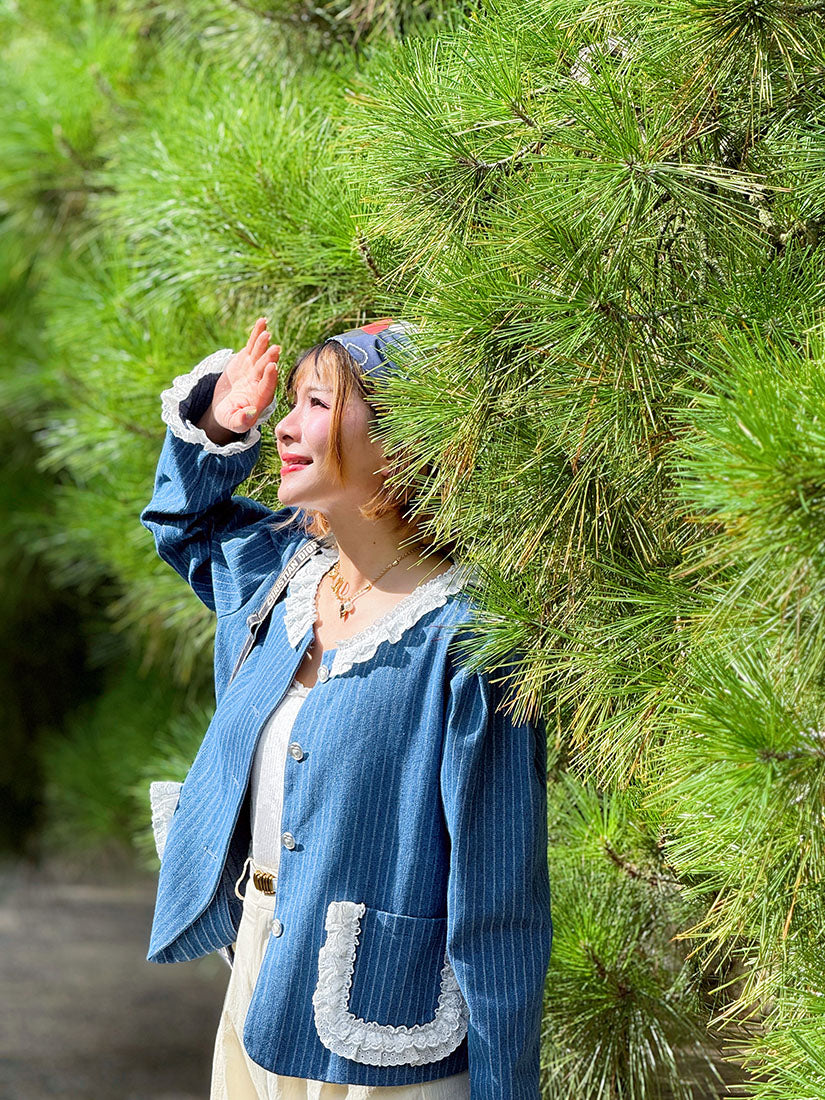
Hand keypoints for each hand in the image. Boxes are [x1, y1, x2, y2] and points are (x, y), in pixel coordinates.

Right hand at [210, 317, 280, 434]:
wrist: (225, 406)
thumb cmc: (230, 417)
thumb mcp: (233, 422)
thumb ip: (241, 421)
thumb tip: (250, 413)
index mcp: (260, 399)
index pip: (266, 387)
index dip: (269, 378)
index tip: (272, 367)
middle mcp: (260, 382)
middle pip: (264, 369)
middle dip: (269, 359)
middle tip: (275, 348)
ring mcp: (253, 369)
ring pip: (259, 355)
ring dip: (263, 344)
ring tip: (266, 332)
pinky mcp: (246, 360)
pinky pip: (252, 346)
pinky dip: (256, 334)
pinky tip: (262, 322)